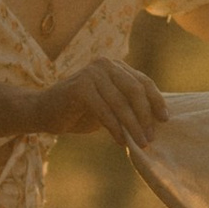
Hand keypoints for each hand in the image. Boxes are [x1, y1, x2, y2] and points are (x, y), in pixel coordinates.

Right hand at [28, 59, 169, 146]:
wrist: (42, 112)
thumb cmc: (79, 111)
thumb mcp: (108, 105)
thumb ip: (127, 106)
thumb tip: (157, 121)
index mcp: (115, 66)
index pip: (143, 81)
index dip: (156, 101)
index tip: (165, 120)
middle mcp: (105, 65)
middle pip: (135, 90)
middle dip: (145, 116)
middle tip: (151, 137)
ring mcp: (91, 73)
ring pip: (121, 103)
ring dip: (133, 126)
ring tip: (140, 143)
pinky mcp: (80, 87)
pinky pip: (104, 111)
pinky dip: (115, 128)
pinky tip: (121, 141)